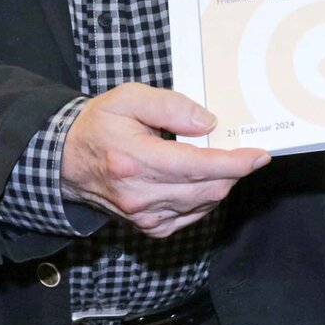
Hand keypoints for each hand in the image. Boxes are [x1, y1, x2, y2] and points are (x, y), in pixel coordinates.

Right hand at [60, 83, 271, 237]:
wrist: (64, 161)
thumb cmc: (98, 125)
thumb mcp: (128, 98)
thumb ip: (170, 106)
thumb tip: (207, 123)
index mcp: (136, 160)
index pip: (199, 166)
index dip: (235, 163)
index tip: (260, 155)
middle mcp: (140, 194)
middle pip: (208, 188)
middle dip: (234, 171)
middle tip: (243, 152)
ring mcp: (143, 215)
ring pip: (204, 202)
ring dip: (220, 182)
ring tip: (216, 160)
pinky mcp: (147, 226)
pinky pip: (192, 215)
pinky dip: (205, 197)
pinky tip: (199, 179)